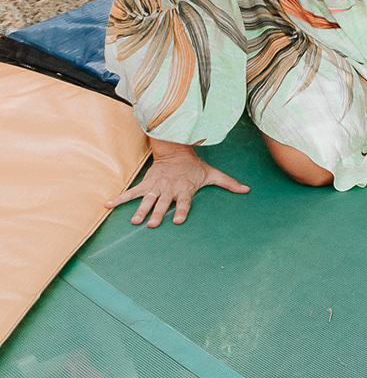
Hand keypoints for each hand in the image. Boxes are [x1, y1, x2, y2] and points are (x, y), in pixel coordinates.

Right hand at [110, 144, 249, 226]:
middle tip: (153, 224)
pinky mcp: (146, 184)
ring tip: (134, 221)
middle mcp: (169, 190)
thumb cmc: (195, 167)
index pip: (184, 202)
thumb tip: (247, 190)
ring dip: (140, 211)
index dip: (182, 210)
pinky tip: (107, 205)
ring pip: (147, 201)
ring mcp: (156, 188)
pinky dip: (119, 198)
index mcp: (185, 189)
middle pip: (163, 204)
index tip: (177, 220)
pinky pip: (131, 193)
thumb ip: (229, 183)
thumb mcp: (213, 174)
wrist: (176, 152)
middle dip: (158, 214)